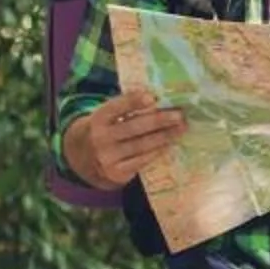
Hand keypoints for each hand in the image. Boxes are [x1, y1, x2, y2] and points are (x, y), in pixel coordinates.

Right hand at [64, 88, 185, 190]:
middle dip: (159, 120)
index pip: (116, 107)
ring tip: (181, 129)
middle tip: (180, 115)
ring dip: (164, 136)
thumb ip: (128, 107)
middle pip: (134, 127)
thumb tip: (159, 96)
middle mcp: (101, 137)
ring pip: (141, 145)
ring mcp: (108, 156)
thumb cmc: (110, 129)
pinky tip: (169, 145)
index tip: (153, 97)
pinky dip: (157, 152)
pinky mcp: (116, 172)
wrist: (88, 157)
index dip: (134, 101)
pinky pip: (141, 161)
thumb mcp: (111, 116)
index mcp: (99, 118)